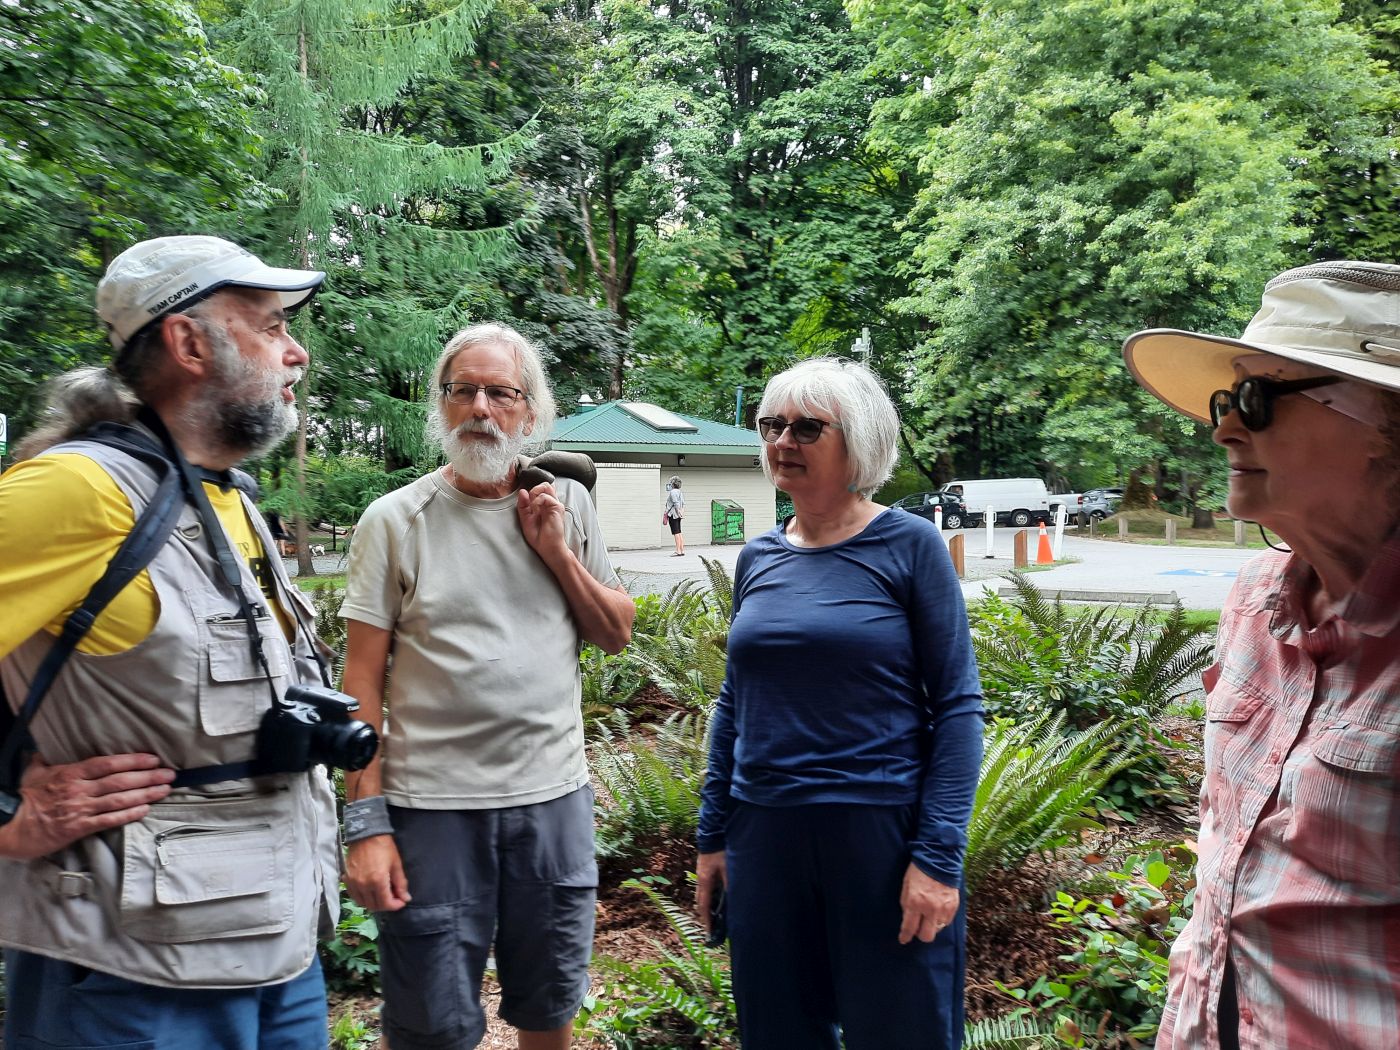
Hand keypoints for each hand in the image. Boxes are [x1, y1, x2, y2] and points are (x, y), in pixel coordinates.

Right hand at [0, 753, 173, 860]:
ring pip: (119, 799)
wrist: (8, 826)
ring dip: (145, 794)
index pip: (108, 763)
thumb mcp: (34, 772)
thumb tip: (47, 748)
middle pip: (120, 780)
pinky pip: (108, 820)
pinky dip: (128, 815)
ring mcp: (80, 809)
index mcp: (71, 773)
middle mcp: (80, 790)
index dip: (133, 760)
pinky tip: (145, 810)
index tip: (152, 759)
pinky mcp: (78, 828)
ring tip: (165, 790)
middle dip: (148, 777)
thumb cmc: (22, 798)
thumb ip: (46, 759)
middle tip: (170, 774)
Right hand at [346, 835, 410, 911]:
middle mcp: (363, 885)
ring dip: (374, 903)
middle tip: (393, 898)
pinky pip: (354, 896)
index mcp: (377, 881)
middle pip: (374, 906)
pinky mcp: (347, 879)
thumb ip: (401, 883)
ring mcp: (353, 883)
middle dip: (386, 905)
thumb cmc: (384, 847)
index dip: (395, 906)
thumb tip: (406, 898)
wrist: (366, 833)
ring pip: (363, 903)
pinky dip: (363, 898)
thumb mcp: (396, 864)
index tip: (401, 902)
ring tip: (382, 896)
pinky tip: (370, 892)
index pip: (386, 903)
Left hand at [516, 482, 567, 558]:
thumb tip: (522, 491)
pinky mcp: (557, 507)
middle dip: (534, 489)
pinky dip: (537, 501)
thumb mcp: (525, 519)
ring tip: (533, 506)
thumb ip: (523, 505)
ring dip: (535, 493)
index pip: (539, 489)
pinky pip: (545, 496)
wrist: (547, 547)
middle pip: (544, 484)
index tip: (525, 501)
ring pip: (546, 486)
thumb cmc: (539, 537)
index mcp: (543, 506)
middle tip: (530, 503)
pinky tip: (535, 510)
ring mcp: (555, 504)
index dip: (531, 491)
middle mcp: (550, 503)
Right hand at [695, 850, 726, 932]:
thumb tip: (734, 901)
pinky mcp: (704, 869)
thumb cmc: (721, 850)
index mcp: (704, 881)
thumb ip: (731, 885)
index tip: (710, 932)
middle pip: (700, 902)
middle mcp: (700, 879)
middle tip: (713, 927)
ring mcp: (701, 874)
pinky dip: (710, 896)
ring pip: (702, 895)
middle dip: (705, 915)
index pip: (704, 905)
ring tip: (716, 915)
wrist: (713, 832)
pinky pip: (705, 887)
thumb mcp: (729, 868)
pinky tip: (718, 897)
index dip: (707, 920)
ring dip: (707, 905)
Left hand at [898, 863, 958, 943]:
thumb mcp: (906, 885)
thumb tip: (907, 918)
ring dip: (932, 926)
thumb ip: (906, 903)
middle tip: (918, 928)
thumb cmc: (918, 870)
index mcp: (915, 903)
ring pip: (938, 930)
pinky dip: (941, 919)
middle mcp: (930, 909)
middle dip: (920, 935)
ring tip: (929, 916)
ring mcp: (943, 909)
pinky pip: (946, 921)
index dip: (905, 936)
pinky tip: (937, 910)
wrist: (939, 859)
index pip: (909, 927)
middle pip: (926, 936)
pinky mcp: (953, 907)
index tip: (903, 940)